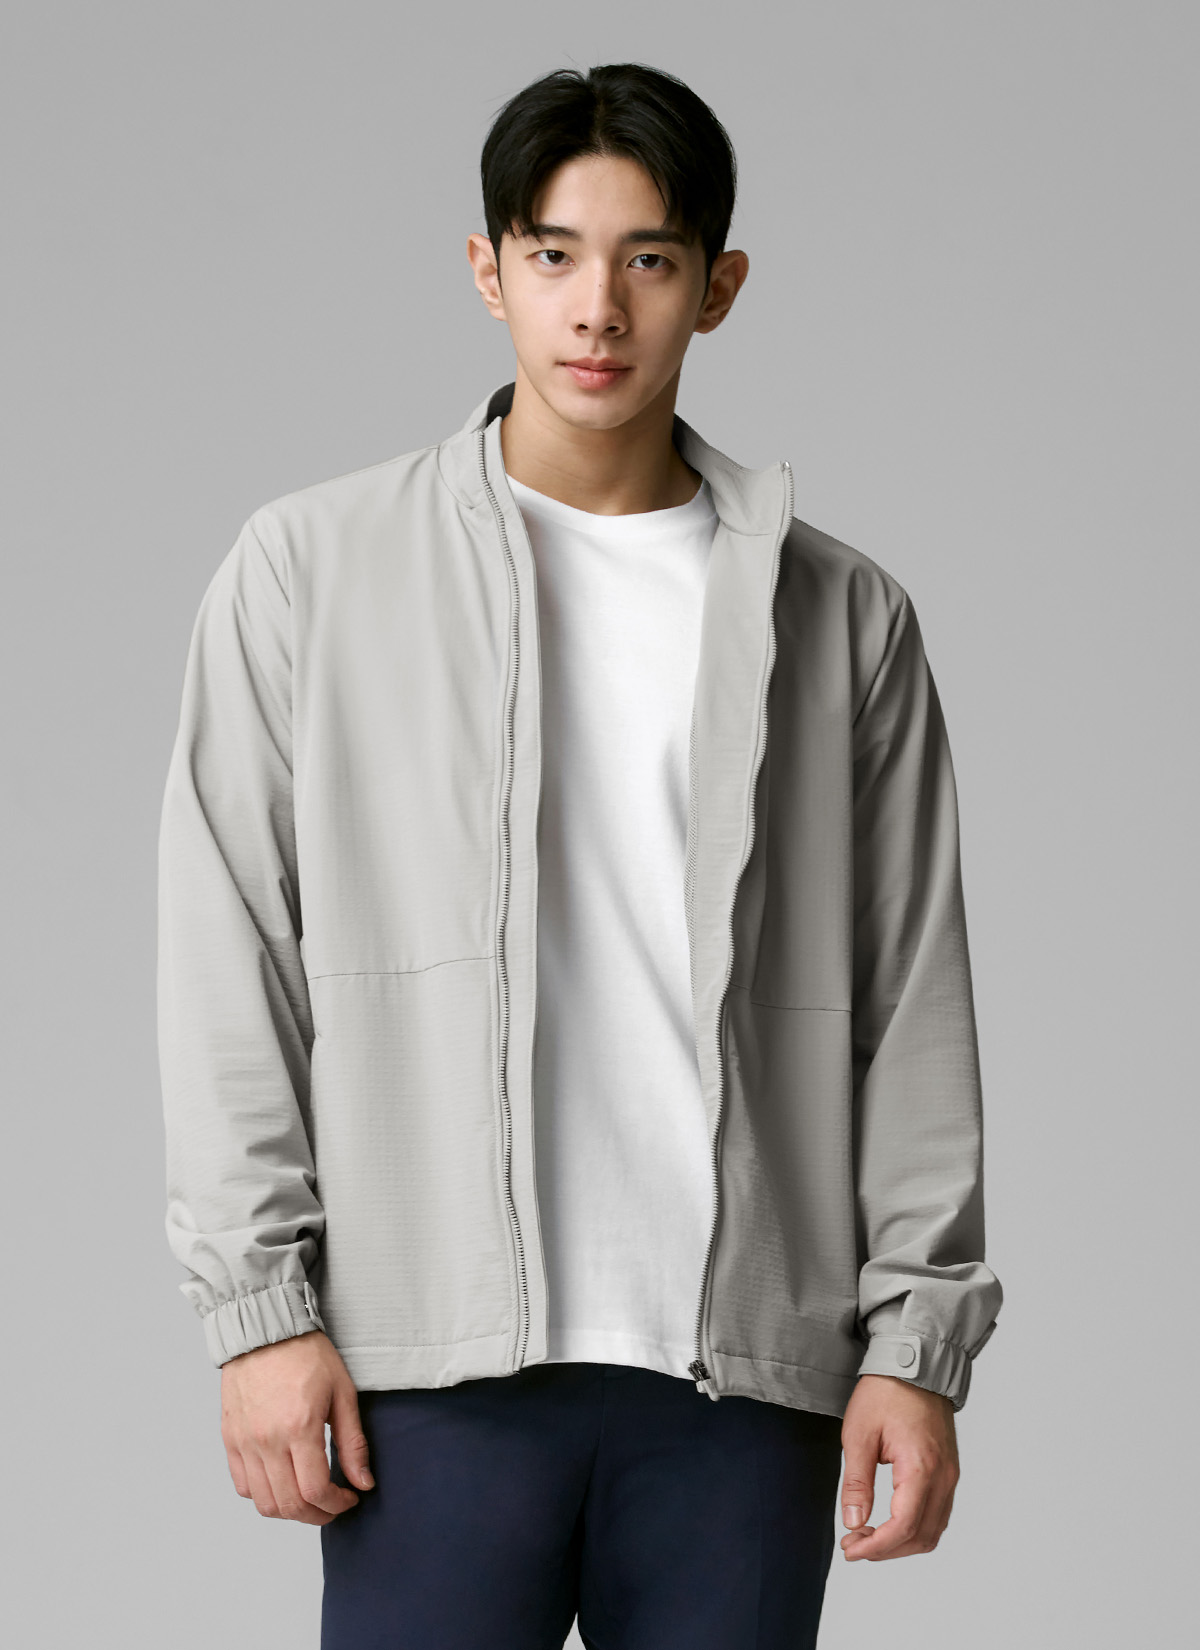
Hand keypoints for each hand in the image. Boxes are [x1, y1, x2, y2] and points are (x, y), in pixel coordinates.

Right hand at [220, 1330, 374, 1524]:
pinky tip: (282, 1482)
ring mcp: (244, 1442)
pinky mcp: (230, 1439)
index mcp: (299, 1427)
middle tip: (332, 1506)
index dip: (336, 1505)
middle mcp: (267, 1440)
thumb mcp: (343, 1392)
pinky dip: (263, 1495)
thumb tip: (363, 1483)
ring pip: (264, 1503)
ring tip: (308, 1498)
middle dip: (317, 1515)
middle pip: (289, 1505)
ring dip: (290, 1511)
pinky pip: (242, 1486)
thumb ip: (353, 1443)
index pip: (315, 1491)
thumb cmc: (307, 1355)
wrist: (266, 1330)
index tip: (349, 1498)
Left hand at [839, 1374, 959, 1560]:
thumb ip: (857, 1483)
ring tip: (868, 1535)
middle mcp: (943, 1477)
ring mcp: (951, 1475)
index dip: (875, 1547)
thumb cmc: (885, 1392)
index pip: (903, 1527)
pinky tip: (889, 1521)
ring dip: (901, 1543)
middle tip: (854, 1544)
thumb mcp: (859, 1434)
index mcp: (921, 1467)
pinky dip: (915, 1528)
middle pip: (921, 1537)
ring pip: (933, 1531)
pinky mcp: (950, 1471)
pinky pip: (938, 1514)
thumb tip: (854, 1523)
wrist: (914, 1364)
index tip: (850, 1550)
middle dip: (886, 1550)